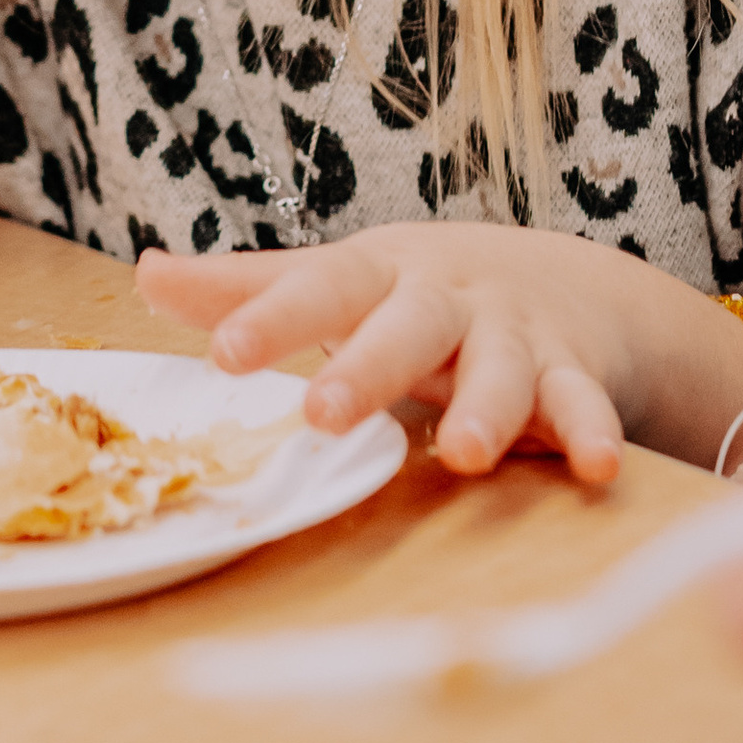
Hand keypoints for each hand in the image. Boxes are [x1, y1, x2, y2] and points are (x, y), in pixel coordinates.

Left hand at [138, 222, 742, 489]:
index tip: (222, 356)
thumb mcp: (337, 281)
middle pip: (409, 325)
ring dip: (486, 408)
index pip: (321, 286)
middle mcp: (447, 299)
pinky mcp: (573, 375)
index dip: (271, 319)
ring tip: (462, 453)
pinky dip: (594, 433)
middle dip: (370, 367)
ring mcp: (514, 336)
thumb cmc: (418, 294)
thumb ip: (247, 289)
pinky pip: (583, 405)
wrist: (562, 282)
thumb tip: (146, 275)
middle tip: (323, 412)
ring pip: (503, 368)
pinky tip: (596, 468)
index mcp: (380, 274)